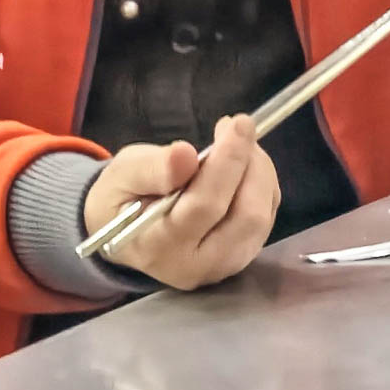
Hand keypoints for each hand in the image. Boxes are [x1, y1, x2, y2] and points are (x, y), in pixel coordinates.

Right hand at [84, 115, 280, 290]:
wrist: (127, 231)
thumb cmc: (123, 199)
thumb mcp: (123, 175)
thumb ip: (152, 169)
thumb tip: (185, 156)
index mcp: (159, 248)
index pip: (205, 206)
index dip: (227, 162)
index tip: (239, 124)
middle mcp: (197, 266)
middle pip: (246, 216)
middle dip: (252, 165)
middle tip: (239, 127)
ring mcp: (224, 265)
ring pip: (262, 216)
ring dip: (259, 170)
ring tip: (237, 141)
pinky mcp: (242, 256)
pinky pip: (266, 215)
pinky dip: (262, 182)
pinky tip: (242, 163)